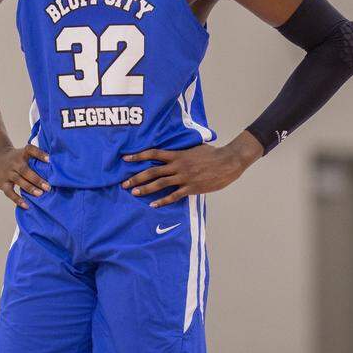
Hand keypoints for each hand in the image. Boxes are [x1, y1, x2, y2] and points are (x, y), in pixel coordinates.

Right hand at [0, 144, 49, 208]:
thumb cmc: (18, 158)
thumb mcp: (25, 153)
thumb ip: (37, 158)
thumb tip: (57, 165)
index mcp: (22, 154)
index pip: (30, 150)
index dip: (40, 154)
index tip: (50, 159)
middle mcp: (14, 163)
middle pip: (25, 170)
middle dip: (37, 179)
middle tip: (48, 187)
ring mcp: (7, 173)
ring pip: (18, 180)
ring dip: (29, 188)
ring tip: (40, 194)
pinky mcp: (2, 183)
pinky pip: (9, 192)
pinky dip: (17, 199)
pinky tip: (27, 205)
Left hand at [121, 137, 260, 207]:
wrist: (228, 162)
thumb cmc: (213, 153)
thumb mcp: (195, 147)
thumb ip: (183, 150)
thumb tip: (174, 150)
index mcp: (178, 155)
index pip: (153, 154)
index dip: (138, 156)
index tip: (125, 159)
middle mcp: (178, 166)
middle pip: (152, 171)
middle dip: (136, 177)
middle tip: (124, 183)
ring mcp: (184, 177)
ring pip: (160, 183)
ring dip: (145, 189)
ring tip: (134, 193)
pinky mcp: (191, 188)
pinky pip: (174, 196)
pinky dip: (162, 201)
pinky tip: (153, 205)